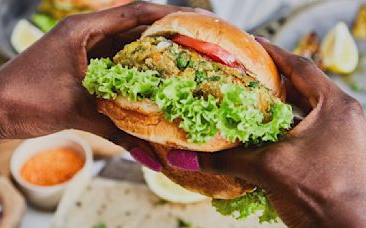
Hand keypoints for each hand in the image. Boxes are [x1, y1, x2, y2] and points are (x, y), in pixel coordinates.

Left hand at [0, 3, 187, 150]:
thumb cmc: (25, 99)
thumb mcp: (77, 112)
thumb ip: (118, 131)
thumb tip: (151, 157)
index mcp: (84, 30)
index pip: (133, 12)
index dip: (166, 15)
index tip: (193, 23)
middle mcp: (87, 36)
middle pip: (133, 30)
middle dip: (164, 38)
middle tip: (194, 49)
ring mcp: (85, 52)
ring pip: (125, 49)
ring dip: (149, 58)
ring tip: (180, 68)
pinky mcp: (82, 69)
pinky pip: (114, 67)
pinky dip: (132, 75)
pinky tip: (150, 87)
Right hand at [165, 40, 365, 226]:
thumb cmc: (320, 195)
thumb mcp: (268, 169)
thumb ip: (223, 160)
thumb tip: (182, 157)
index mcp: (334, 107)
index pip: (301, 67)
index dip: (273, 53)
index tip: (251, 44)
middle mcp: (341, 116)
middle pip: (301, 87)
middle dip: (273, 80)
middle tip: (245, 72)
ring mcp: (340, 135)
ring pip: (304, 110)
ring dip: (278, 105)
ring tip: (250, 99)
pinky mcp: (334, 152)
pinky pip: (306, 129)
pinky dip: (284, 127)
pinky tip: (263, 131)